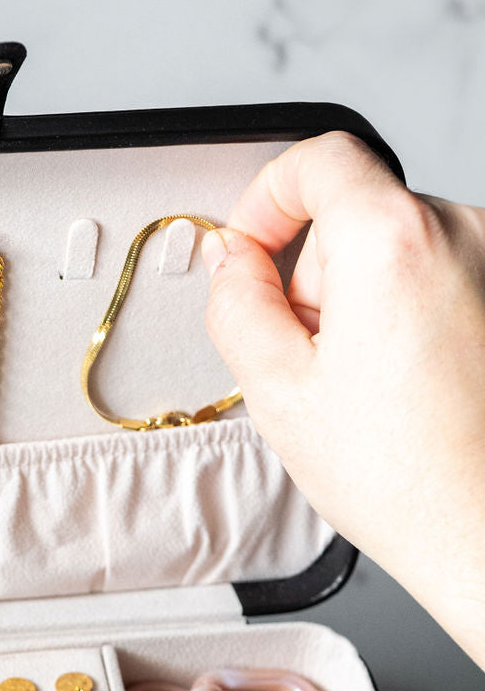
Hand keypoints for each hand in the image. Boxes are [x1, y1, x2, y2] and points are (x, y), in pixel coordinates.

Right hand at [201, 131, 484, 667]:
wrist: (482, 531)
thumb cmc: (403, 479)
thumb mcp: (278, 392)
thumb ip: (235, 305)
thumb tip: (230, 263)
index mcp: (392, 242)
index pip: (319, 159)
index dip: (266, 197)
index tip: (247, 247)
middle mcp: (461, 235)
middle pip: (357, 214)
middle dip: (316, 275)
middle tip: (306, 359)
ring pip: (398, 251)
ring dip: (363, 301)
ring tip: (363, 387)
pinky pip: (440, 279)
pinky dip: (407, 317)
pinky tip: (402, 389)